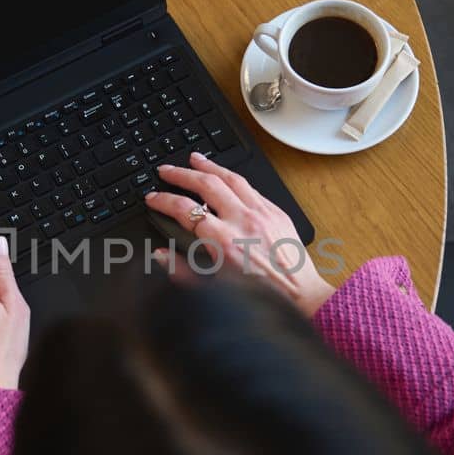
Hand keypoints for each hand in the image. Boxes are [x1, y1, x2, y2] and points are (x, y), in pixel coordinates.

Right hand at [145, 151, 335, 316]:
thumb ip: (182, 270)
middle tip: (166, 170)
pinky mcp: (276, 212)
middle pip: (206, 184)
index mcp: (223, 241)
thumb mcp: (214, 287)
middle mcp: (242, 221)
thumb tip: (160, 255)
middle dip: (181, 174)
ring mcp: (262, 213)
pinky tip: (226, 175)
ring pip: (231, 178)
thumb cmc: (261, 295)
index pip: (185, 210)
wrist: (300, 296)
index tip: (153, 198)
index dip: (164, 200)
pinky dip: (234, 178)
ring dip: (209, 166)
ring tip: (194, 159)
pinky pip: (251, 187)